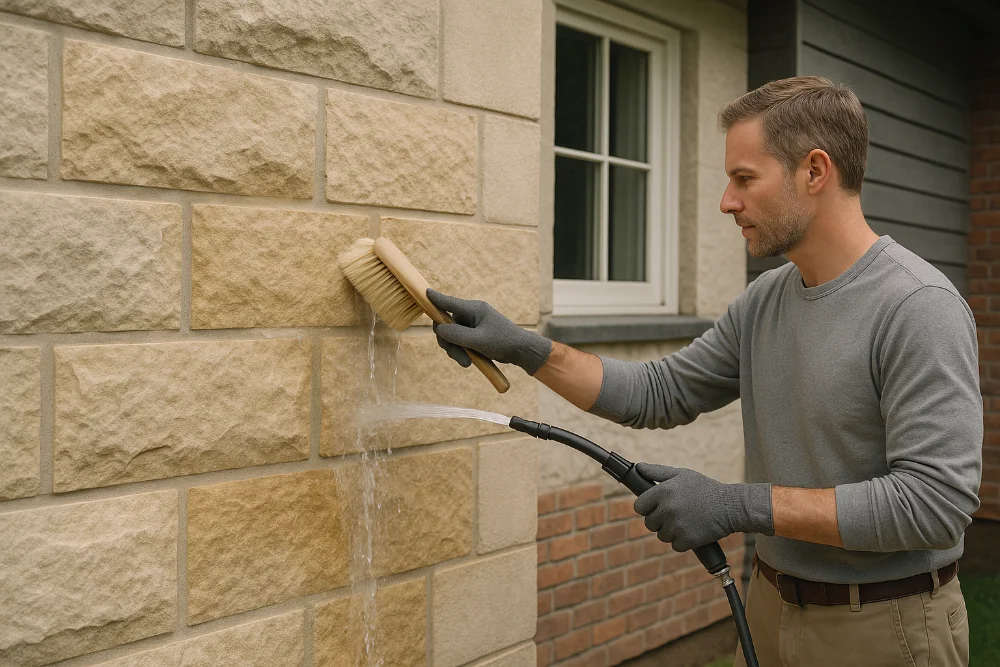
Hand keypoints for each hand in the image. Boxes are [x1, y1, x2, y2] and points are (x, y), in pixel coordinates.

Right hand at [427, 289, 552, 374]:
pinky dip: (461, 352)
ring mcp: (473, 325)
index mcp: (474, 309)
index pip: (449, 302)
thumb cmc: (503, 342)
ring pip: (452, 336)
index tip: (424, 292)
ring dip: (455, 350)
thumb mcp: (478, 340)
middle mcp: (472, 314)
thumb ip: (456, 334)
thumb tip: (438, 329)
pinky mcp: (475, 335)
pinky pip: (460, 342)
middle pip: (447, 325)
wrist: (521, 351)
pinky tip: (469, 362)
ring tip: (466, 363)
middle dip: (448, 342)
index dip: (435, 298)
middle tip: (456, 356)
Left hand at [633, 463, 772, 551]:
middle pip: (649, 523)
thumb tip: (638, 467)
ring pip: (661, 536)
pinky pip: (675, 545)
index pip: (639, 507)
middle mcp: (667, 509)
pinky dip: (683, 541)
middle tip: (675, 513)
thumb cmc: (705, 489)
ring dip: (671, 531)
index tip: (656, 507)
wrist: (730, 506)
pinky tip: (692, 530)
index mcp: (663, 491)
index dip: (647, 507)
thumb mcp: (682, 474)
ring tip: (686, 521)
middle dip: (659, 520)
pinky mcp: (687, 540)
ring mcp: (677, 526)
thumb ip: (657, 471)